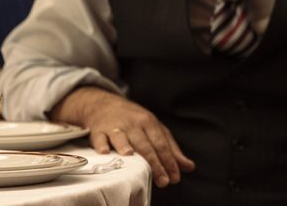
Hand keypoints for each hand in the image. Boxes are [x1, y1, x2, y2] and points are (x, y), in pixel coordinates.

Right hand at [51, 87, 194, 187]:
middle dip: (154, 163)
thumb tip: (188, 166)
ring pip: (122, 138)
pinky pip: (99, 137)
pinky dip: (101, 144)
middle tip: (162, 181)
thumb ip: (171, 149)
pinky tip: (105, 151)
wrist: (105, 105)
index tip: (174, 177)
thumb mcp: (155, 129)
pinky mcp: (98, 130)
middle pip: (145, 145)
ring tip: (131, 157)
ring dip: (126, 146)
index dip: (169, 161)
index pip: (161, 144)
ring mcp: (115, 126)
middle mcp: (133, 124)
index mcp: (149, 122)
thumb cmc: (135, 121)